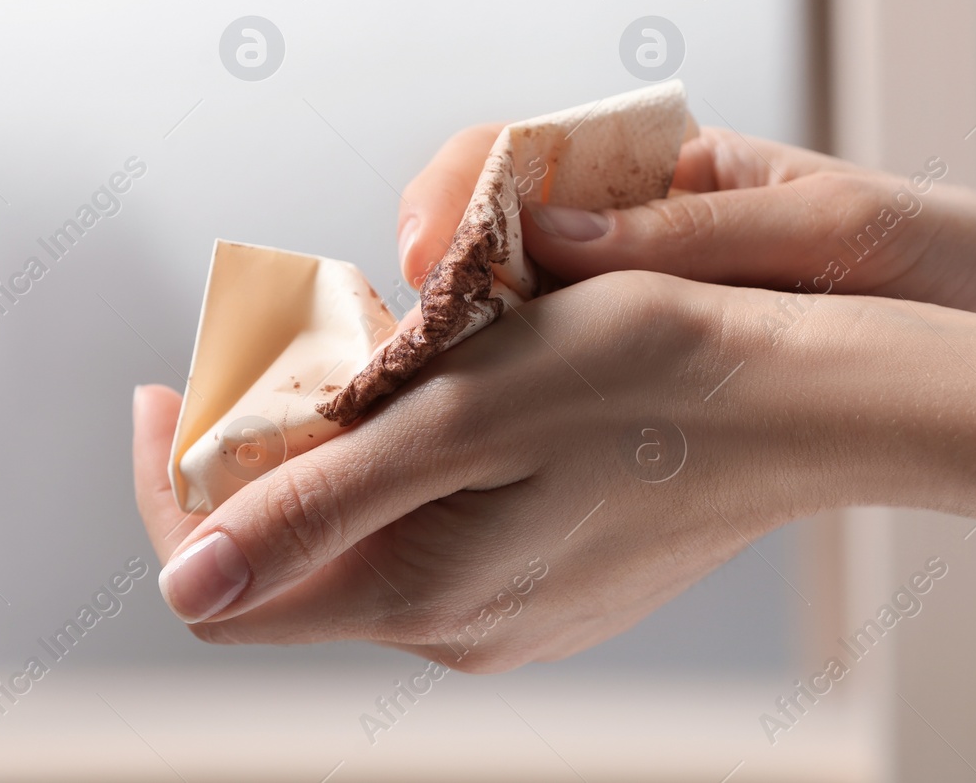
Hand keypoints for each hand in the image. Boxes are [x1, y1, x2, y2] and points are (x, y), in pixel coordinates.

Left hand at [136, 271, 975, 668]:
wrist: (805, 399)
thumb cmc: (645, 377)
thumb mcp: (460, 414)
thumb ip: (314, 505)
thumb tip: (182, 583)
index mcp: (420, 594)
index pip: (221, 585)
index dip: (170, 485)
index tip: (170, 384)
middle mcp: (460, 628)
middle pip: (295, 559)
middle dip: (261, 455)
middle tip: (286, 348)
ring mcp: (517, 613)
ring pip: (372, 538)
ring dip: (345, 450)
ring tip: (379, 355)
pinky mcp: (560, 583)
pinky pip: (442, 532)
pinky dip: (417, 464)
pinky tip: (459, 395)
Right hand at [398, 125, 975, 342]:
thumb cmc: (944, 259)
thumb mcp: (828, 231)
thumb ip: (693, 233)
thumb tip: (545, 241)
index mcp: (679, 171)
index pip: (530, 151)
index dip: (460, 189)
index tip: (427, 250)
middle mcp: (647, 236)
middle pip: (502, 233)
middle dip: (441, 274)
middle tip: (409, 344)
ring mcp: (650, 306)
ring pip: (523, 312)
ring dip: (466, 346)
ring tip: (429, 396)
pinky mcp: (664, 372)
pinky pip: (569, 374)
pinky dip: (519, 396)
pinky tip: (494, 432)